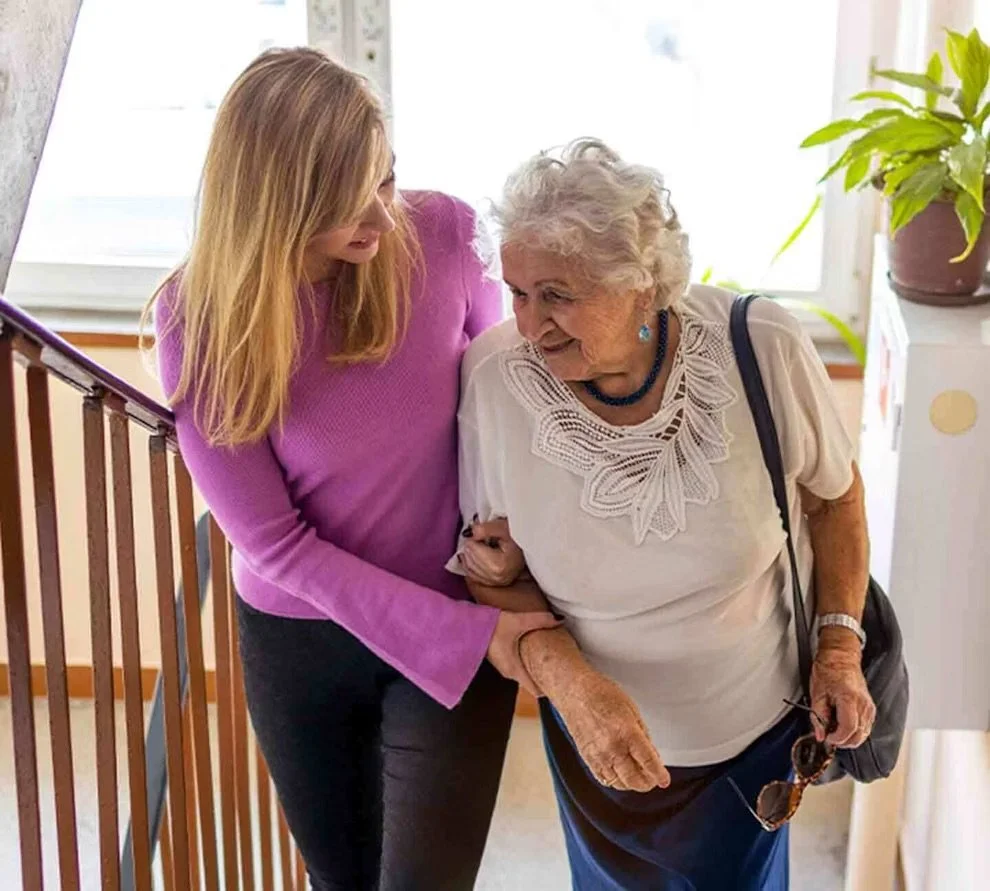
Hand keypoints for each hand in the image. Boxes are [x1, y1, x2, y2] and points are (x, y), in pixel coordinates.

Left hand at [460, 516, 526, 586]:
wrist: (525, 550)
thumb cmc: (516, 538)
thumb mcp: (503, 528)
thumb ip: (486, 529)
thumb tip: (471, 532)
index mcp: (499, 565)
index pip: (473, 549)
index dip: (473, 537)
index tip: (480, 531)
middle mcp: (496, 577)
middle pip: (470, 559)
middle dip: (470, 546)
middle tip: (478, 537)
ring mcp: (494, 582)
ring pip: (468, 567)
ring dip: (468, 554)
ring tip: (478, 544)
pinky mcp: (491, 584)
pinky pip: (471, 574)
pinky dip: (469, 564)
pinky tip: (473, 555)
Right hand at [486, 610, 560, 696]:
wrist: (466, 625)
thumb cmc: (490, 626)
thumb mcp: (517, 621)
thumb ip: (540, 620)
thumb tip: (560, 619)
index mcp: (514, 669)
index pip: (536, 690)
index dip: (551, 689)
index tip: (565, 686)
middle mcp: (509, 672)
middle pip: (532, 681)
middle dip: (547, 677)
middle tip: (565, 669)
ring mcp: (504, 666)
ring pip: (526, 672)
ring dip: (537, 668)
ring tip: (553, 659)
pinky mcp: (501, 658)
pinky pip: (519, 665)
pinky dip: (529, 661)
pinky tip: (536, 650)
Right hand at [552, 667, 670, 792]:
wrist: (575, 691)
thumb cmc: (602, 694)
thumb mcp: (632, 709)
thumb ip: (643, 734)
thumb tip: (651, 754)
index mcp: (627, 733)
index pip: (648, 762)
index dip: (659, 775)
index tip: (664, 780)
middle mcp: (612, 748)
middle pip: (634, 779)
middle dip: (647, 783)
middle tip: (652, 779)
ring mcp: (598, 755)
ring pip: (619, 783)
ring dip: (631, 784)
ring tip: (637, 777)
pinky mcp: (587, 758)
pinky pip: (603, 779)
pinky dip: (615, 781)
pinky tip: (620, 775)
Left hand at [810, 630, 875, 748]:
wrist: (840, 657)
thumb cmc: (829, 670)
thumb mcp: (817, 693)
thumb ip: (818, 717)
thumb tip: (820, 734)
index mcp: (849, 699)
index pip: (848, 729)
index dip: (836, 738)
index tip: (826, 737)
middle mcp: (863, 705)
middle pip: (858, 736)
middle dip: (842, 741)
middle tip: (829, 735)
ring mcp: (869, 707)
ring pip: (864, 734)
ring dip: (849, 737)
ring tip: (835, 729)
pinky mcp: (870, 708)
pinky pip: (866, 727)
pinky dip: (855, 731)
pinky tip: (843, 725)